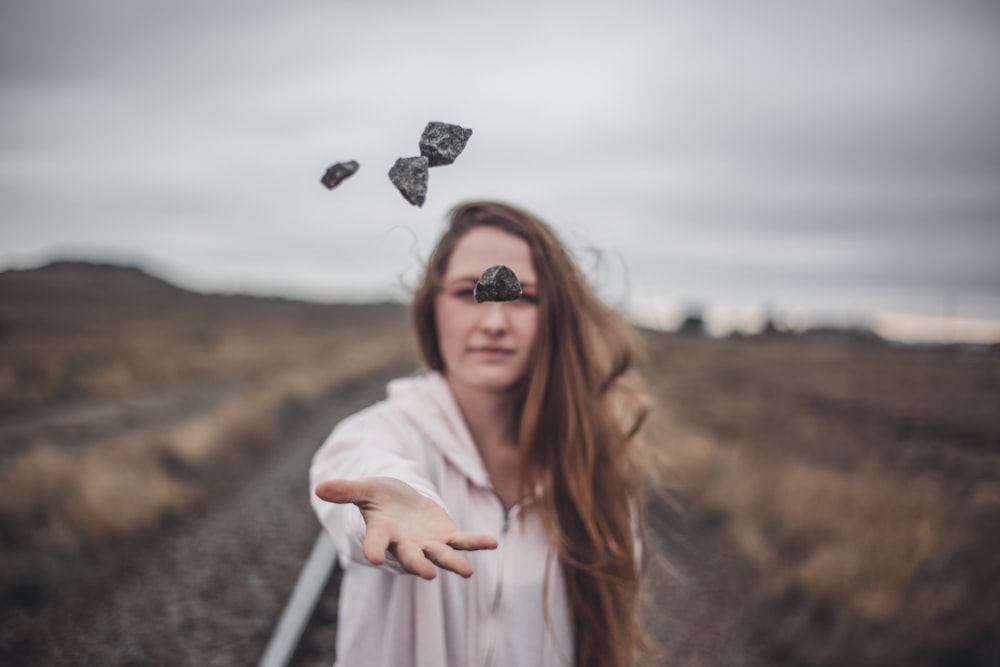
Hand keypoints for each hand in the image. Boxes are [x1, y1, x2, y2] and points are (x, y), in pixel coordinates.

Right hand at [315, 476, 497, 579]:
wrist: (400, 502)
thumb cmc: (380, 498)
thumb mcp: (364, 489)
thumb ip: (346, 491)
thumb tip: (319, 488)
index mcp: (381, 534)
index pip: (375, 545)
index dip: (373, 550)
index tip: (373, 558)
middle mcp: (405, 545)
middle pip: (412, 558)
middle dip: (419, 565)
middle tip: (428, 574)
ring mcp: (427, 543)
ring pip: (441, 556)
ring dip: (454, 563)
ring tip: (467, 572)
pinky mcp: (446, 536)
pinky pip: (462, 541)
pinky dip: (476, 543)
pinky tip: (492, 543)